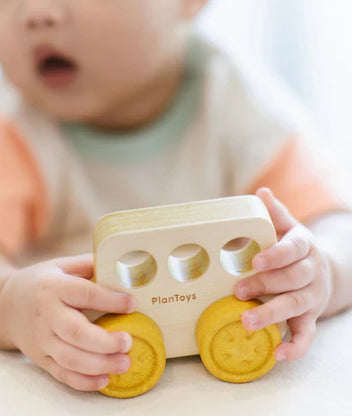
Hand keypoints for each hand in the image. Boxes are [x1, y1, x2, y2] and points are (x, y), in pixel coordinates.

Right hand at [0, 253, 135, 390]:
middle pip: (76, 332)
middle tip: (128, 342)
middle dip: (105, 341)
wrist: (4, 306)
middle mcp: (47, 314)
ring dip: (100, 364)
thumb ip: (88, 264)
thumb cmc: (42, 283)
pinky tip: (105, 379)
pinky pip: (62, 374)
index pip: (85, 294)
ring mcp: (41, 339)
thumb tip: (121, 266)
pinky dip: (84, 381)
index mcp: (54, 287)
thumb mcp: (61, 265)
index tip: (132, 304)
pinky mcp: (40, 358)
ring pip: (70, 358)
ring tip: (125, 363)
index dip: (110, 300)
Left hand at [235, 188, 332, 360]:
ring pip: (296, 306)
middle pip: (291, 279)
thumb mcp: (288, 228)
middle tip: (237, 291)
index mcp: (303, 246)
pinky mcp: (310, 317)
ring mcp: (311, 296)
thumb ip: (275, 214)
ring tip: (246, 320)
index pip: (293, 249)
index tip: (255, 261)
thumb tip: (261, 192)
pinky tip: (276, 354)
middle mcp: (310, 272)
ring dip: (271, 314)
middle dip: (264, 285)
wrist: (322, 270)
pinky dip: (295, 346)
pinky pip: (307, 335)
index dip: (276, 256)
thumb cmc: (294, 248)